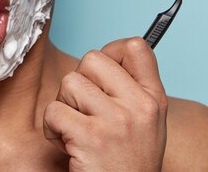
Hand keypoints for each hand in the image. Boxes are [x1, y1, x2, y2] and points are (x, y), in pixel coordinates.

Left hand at [44, 37, 167, 171]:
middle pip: (92, 59)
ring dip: (64, 106)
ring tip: (77, 130)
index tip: (101, 73)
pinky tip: (67, 145)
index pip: (136, 47)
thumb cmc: (126, 162)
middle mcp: (140, 106)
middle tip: (85, 110)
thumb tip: (108, 51)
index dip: (111, 51)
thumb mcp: (144, 122)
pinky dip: (53, 129)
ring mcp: (117, 121)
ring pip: (69, 83)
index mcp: (154, 99)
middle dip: (79, 83)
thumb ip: (130, 88)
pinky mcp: (91, 137)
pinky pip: (54, 111)